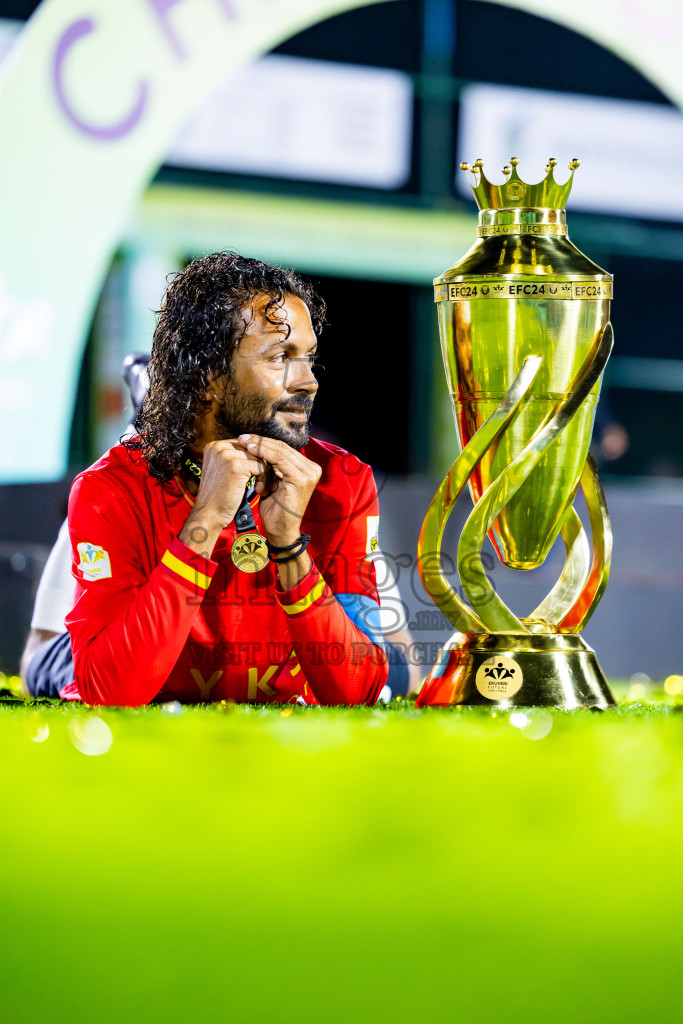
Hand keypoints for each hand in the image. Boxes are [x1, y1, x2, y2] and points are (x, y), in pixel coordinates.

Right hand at [179, 439, 266, 553]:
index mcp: (214, 446)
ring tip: (262, 488)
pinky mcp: (236, 465)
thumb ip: (236, 459)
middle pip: (253, 449)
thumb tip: (258, 452)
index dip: (255, 459)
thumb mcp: (224, 471)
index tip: (258, 474)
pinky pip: (261, 467)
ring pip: (259, 458)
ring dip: (265, 474)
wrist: (209, 514)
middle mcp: (218, 447)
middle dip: (262, 465)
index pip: (245, 444)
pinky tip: (259, 491)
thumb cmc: (219, 497)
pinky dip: (265, 480)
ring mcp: (226, 454)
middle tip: (265, 482)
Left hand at [237, 433, 320, 547]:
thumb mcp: (274, 483)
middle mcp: (312, 469)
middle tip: (242, 437)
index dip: (264, 442)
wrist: (281, 532)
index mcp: (307, 468)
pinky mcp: (301, 479)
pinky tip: (251, 451)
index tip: (246, 439)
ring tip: (244, 442)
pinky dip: (264, 454)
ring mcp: (308, 474)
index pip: (284, 449)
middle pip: (283, 447)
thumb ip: (272, 467)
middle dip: (261, 441)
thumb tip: (258, 448)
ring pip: (281, 451)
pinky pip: (280, 460)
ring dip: (260, 445)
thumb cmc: (275, 510)